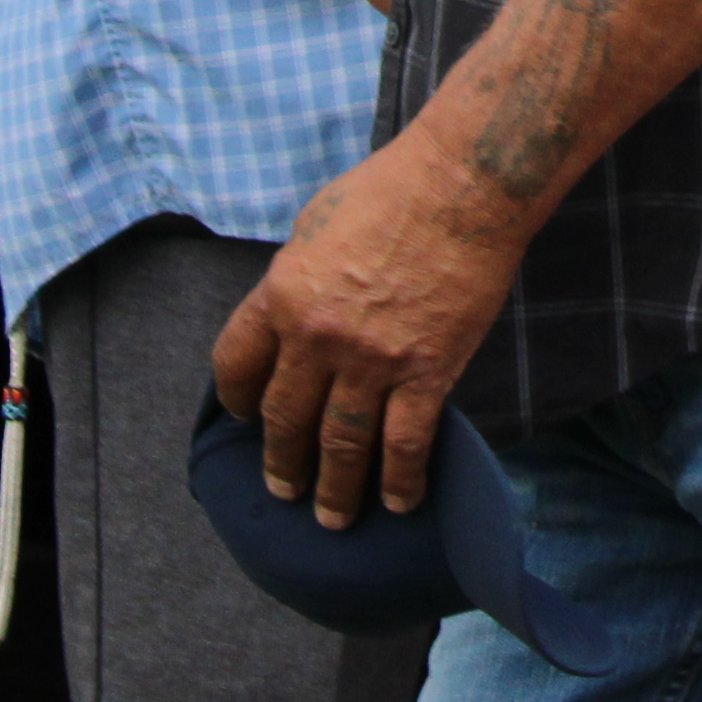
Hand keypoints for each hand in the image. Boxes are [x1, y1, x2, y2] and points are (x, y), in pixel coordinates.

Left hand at [210, 141, 524, 528]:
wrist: (464, 184)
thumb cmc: (391, 189)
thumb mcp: (315, 225)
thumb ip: (295, 280)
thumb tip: (290, 316)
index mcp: (282, 294)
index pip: (237, 366)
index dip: (238, 400)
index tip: (246, 416)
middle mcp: (318, 336)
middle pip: (285, 418)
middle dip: (282, 462)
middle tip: (284, 489)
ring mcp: (372, 359)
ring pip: (341, 444)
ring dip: (334, 488)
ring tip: (332, 517)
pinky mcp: (425, 371)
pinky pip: (405, 442)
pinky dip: (400, 479)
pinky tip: (399, 502)